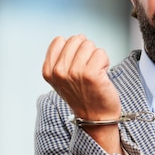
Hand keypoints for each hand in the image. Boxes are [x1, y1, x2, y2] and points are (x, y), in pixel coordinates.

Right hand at [42, 35, 121, 151]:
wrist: (95, 117)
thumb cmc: (82, 96)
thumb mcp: (62, 79)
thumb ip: (62, 58)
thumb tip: (77, 38)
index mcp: (49, 71)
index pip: (60, 40)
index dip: (72, 49)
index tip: (75, 64)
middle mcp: (59, 72)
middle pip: (76, 40)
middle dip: (85, 52)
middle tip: (87, 70)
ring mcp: (74, 72)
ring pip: (89, 45)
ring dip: (96, 57)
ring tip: (94, 73)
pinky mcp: (91, 74)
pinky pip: (101, 53)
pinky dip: (105, 62)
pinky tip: (101, 75)